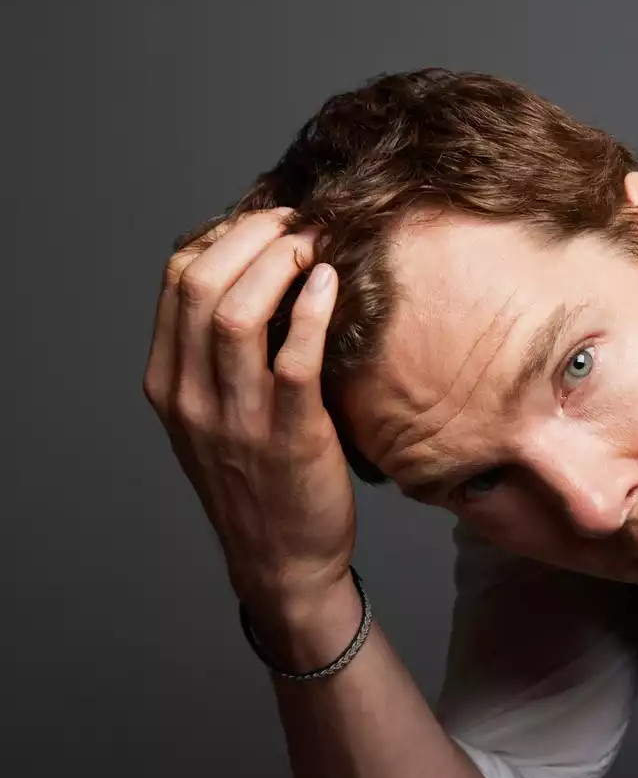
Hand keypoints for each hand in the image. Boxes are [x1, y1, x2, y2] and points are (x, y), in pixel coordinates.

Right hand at [144, 207, 356, 617]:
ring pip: (236, 313)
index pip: (176, 280)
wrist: (282, 558)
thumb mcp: (217, 412)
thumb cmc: (260, 476)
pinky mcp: (289, 437)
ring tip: (314, 244)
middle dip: (250, 236)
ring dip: (278, 263)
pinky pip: (293, 360)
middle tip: (297, 221)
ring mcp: (236, 418)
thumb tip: (259, 272)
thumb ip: (222, 353)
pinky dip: (310, 311)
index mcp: (167, 381)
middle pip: (200, 283)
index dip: (222, 235)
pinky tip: (331, 284)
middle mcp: (191, 396)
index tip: (266, 220)